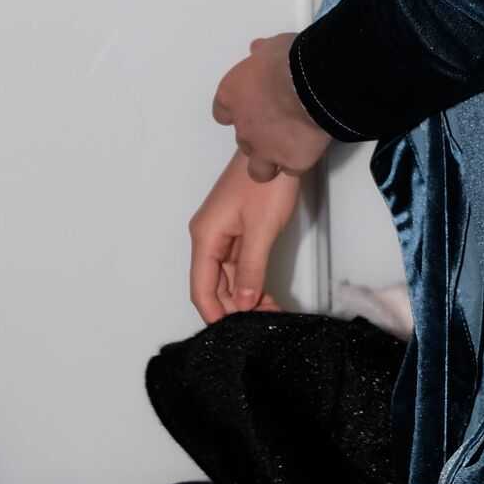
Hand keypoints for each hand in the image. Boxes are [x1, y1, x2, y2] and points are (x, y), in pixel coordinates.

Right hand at [189, 150, 300, 322]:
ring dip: (247, 298)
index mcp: (205, 237)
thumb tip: (243, 304)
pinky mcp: (240, 232)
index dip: (216, 315)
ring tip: (271, 314)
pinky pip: (240, 266)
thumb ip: (251, 269)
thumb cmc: (268, 185)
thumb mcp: (262, 230)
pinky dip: (252, 283)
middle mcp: (209, 238)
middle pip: (215, 286)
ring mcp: (224, 235)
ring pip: (229, 278)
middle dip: (236, 309)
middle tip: (265, 324)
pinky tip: (267, 298)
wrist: (281, 149)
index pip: (201, 289)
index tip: (236, 334)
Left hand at [211, 32, 332, 183]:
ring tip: (286, 151)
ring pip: (259, 169)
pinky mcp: (290, 162)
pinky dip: (298, 164)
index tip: (247, 107)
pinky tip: (308, 152)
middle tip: (277, 124)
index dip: (235, 112)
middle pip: (243, 140)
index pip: (222, 112)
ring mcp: (265, 149)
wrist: (312, 83)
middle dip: (258, 136)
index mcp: (232, 96)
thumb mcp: (270, 48)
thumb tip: (259, 49)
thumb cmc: (288, 62)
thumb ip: (261, 53)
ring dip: (270, 162)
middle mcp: (244, 127)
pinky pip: (292, 170)